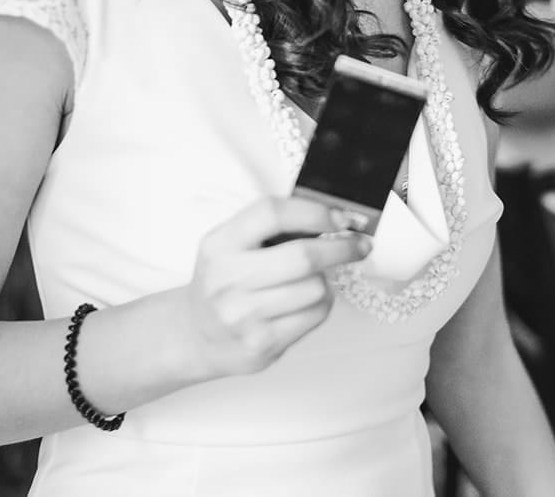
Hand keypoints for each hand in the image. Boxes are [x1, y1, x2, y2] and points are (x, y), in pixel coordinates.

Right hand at [179, 196, 371, 378]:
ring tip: (311, 282)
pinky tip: (305, 303)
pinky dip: (320, 305)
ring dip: (324, 282)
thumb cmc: (225, 283)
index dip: (313, 211)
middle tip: (359, 245)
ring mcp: (243, 315)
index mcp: (220, 244)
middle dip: (341, 248)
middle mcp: (228, 279)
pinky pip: (314, 316)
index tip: (339, 217)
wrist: (195, 335)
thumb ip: (271, 228)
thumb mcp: (231, 246)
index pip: (271, 213)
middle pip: (303, 256)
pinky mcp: (262, 343)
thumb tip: (332, 218)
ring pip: (315, 288)